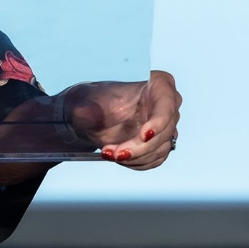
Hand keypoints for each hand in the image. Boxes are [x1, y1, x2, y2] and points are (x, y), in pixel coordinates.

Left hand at [65, 70, 180, 169]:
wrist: (92, 116)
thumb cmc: (96, 101)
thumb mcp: (88, 102)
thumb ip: (86, 108)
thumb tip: (81, 113)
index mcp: (158, 85)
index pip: (167, 104)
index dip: (159, 122)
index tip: (144, 136)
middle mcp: (167, 106)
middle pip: (165, 131)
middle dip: (140, 147)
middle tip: (116, 154)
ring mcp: (166, 126)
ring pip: (161, 148)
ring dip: (136, 157)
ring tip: (109, 154)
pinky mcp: (160, 144)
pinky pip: (155, 159)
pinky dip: (137, 162)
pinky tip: (118, 157)